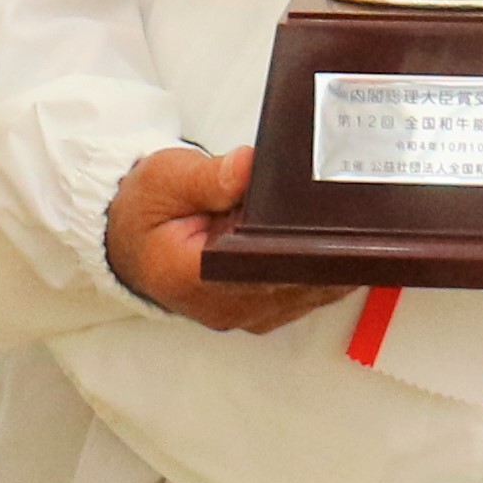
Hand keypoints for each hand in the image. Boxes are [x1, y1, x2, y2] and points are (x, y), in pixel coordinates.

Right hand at [104, 144, 346, 332]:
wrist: (130, 239)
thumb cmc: (146, 210)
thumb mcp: (165, 178)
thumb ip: (208, 177)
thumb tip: (249, 167)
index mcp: (193, 277)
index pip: (260, 272)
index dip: (299, 251)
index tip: (327, 226)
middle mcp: (224, 307)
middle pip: (294, 286)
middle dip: (326, 252)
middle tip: (353, 214)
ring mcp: (245, 315)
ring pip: (308, 295)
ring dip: (332, 264)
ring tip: (352, 223)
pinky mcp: (261, 311)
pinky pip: (305, 297)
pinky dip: (324, 272)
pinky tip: (339, 242)